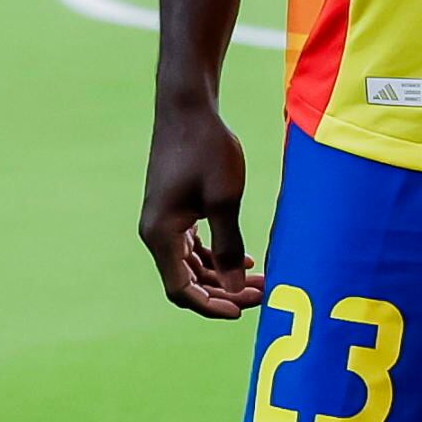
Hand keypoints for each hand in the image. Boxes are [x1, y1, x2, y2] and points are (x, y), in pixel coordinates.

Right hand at [140, 94, 262, 315]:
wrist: (188, 111)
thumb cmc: (206, 151)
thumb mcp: (224, 201)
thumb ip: (228, 246)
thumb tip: (236, 287)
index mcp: (160, 235)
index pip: (180, 289)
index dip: (211, 306)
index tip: (244, 310)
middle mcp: (156, 233)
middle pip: (187, 281)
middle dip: (224, 293)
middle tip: (264, 295)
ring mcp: (164, 222)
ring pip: (192, 266)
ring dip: (223, 277)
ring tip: (262, 281)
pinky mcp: (175, 211)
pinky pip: (194, 247)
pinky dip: (217, 258)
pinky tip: (245, 261)